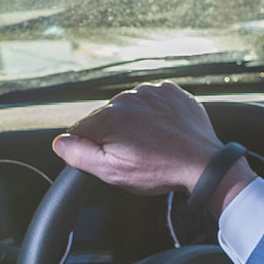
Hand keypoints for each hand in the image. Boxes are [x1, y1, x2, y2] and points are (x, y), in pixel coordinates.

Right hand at [51, 81, 252, 209]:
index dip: (90, 148)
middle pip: (105, 118)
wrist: (203, 164)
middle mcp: (126, 98)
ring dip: (134, 123)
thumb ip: (79, 155)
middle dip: (113, 135)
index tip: (110, 158)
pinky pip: (151, 100)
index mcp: (108, 117)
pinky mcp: (170, 91)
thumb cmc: (159, 170)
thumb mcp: (112, 172)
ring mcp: (150, 91)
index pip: (80, 130)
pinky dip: (153, 113)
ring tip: (151, 144)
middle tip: (134, 154)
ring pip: (128, 108)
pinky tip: (162, 131)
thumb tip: (60, 142)